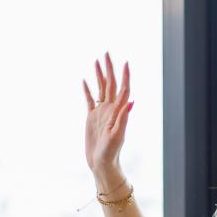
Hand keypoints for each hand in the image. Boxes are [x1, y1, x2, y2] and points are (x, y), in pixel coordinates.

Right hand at [83, 52, 132, 181]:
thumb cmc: (111, 152)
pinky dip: (87, 90)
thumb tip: (132, 101)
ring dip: (99, 75)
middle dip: (109, 68)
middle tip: (106, 53)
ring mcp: (101, 112)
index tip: (125, 62)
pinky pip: (89, 100)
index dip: (124, 76)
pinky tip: (84, 81)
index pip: (123, 89)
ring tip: (97, 61)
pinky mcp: (91, 118)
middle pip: (111, 84)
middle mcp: (110, 109)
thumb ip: (124, 117)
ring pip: (100, 88)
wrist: (101, 163)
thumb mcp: (117, 135)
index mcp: (118, 111)